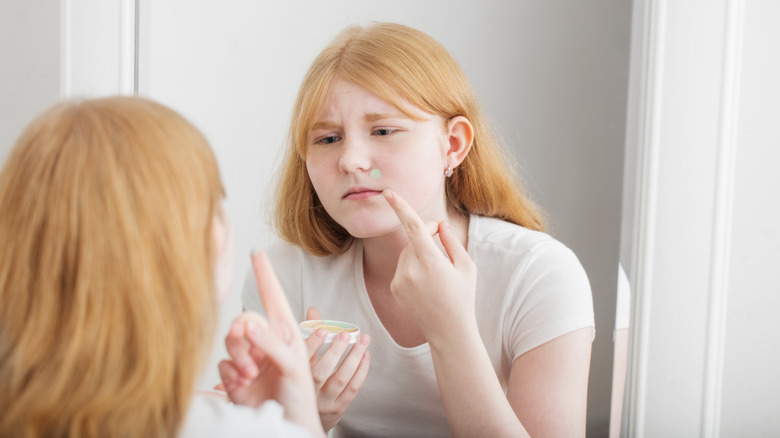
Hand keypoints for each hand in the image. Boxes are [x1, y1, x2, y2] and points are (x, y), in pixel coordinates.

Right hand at [218, 251, 324, 437]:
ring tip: (249, 375)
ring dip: (237, 358)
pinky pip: (223, 364)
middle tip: (249, 357)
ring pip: (230, 341)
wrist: (288, 424)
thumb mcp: (292, 367)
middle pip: (242, 320)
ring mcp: (250, 358)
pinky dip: (230, 374)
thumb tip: (247, 324)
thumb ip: (271, 344)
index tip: (256, 252)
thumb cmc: (299, 396)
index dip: (264, 274)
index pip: (273, 296)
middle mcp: (266, 341)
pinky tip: (242, 386)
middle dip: (241, 337)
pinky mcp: (236, 376)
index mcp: (284, 332)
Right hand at [303, 307, 370, 431]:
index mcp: (293, 378)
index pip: (301, 360)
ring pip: (340, 379)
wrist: (299, 420)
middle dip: (335, 350)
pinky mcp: (338, 408)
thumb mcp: (296, 359)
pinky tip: (366, 355)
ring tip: (364, 339)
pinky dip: (361, 371)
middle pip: (320, 371)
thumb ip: (306, 334)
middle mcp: (307, 392)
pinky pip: (352, 389)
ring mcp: (323, 402)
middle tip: (346, 333)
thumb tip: (313, 310)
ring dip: (354, 357)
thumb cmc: (298, 381)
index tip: (322, 328)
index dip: (311, 344)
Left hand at [382, 189, 477, 344]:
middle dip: (425, 233)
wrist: (448, 332)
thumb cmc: (463, 297)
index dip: (401, 207)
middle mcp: (411, 270)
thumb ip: (451, 241)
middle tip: (440, 236)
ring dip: (418, 251)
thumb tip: (438, 225)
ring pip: (405, 252)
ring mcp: (399, 280)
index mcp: (431, 262)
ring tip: (436, 271)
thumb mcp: (466, 266)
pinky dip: (411, 266)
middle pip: (412, 238)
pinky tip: (426, 283)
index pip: (413, 227)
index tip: (388, 193)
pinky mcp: (394, 288)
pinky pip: (401, 266)